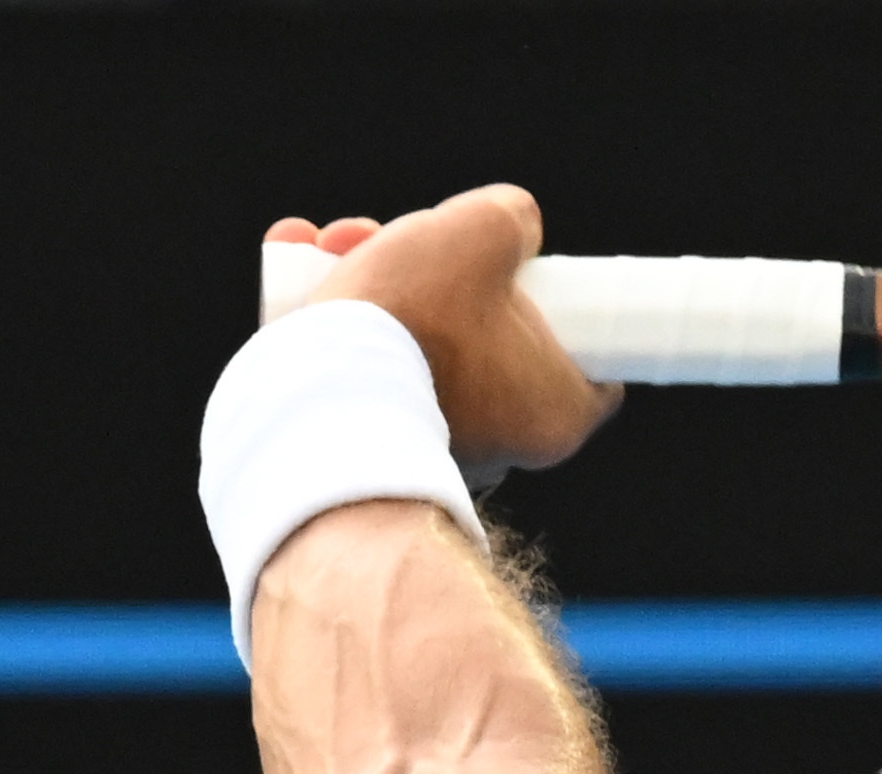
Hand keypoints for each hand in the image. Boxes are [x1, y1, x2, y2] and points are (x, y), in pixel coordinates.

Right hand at [264, 188, 621, 477]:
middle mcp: (503, 444)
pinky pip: (369, 369)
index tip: (530, 275)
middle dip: (437, 272)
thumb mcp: (481, 232)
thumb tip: (513, 223)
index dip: (564, 308)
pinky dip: (340, 318)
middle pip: (486, 335)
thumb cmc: (416, 319)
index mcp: (553, 411)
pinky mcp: (374, 442)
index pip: (585, 360)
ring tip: (334, 241)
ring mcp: (437, 448)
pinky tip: (296, 258)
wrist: (319, 397)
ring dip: (375, 280)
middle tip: (402, 237)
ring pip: (418, 343)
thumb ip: (511, 217)